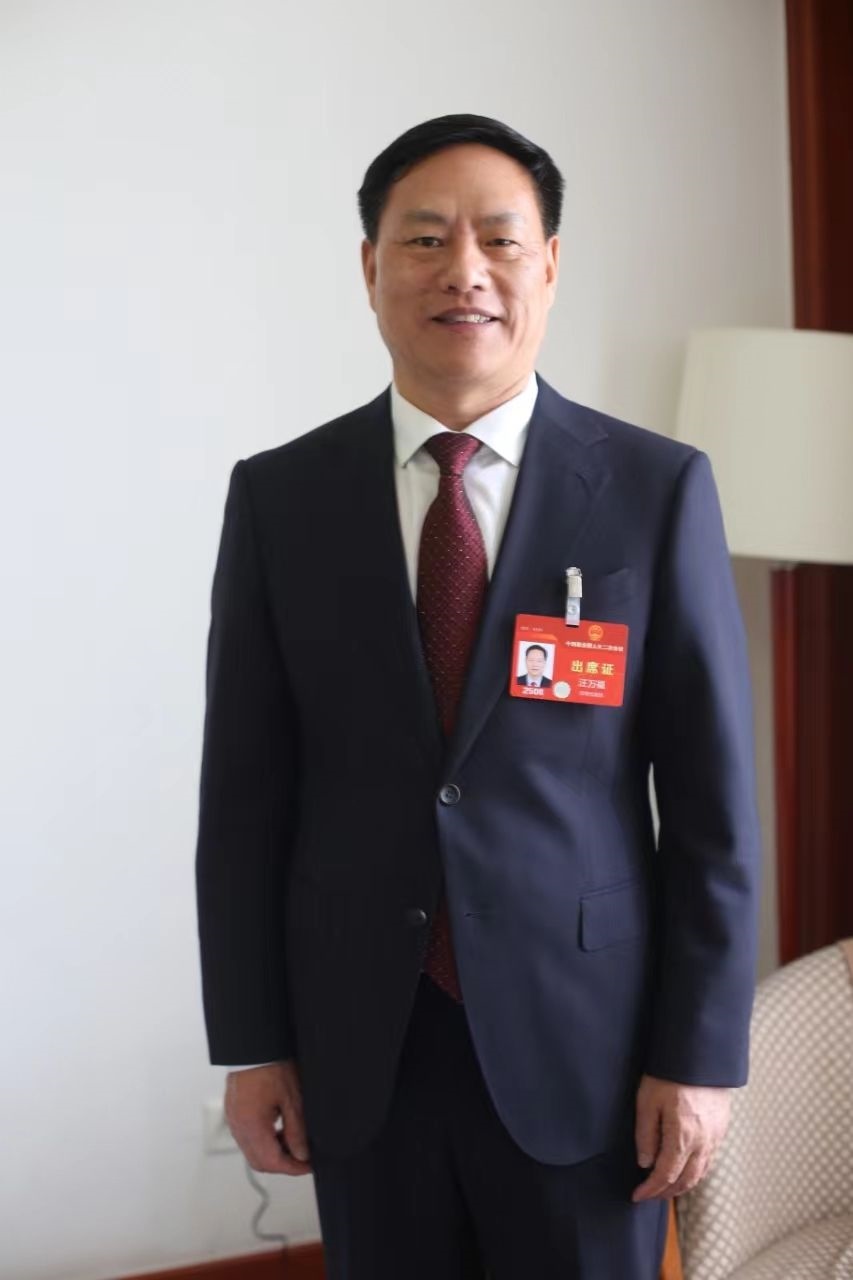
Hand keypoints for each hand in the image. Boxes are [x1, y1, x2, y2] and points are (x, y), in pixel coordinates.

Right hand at [224, 1060, 311, 1174]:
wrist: (253, 1046)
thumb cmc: (271, 1066)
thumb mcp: (291, 1099)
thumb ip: (296, 1130)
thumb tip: (301, 1154)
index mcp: (252, 1126)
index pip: (272, 1162)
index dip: (292, 1169)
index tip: (307, 1166)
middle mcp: (238, 1127)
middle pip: (258, 1163)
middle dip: (281, 1164)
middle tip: (301, 1157)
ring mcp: (233, 1120)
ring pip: (251, 1152)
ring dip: (271, 1153)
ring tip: (292, 1140)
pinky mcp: (233, 1112)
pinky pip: (246, 1137)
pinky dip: (262, 1141)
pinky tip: (277, 1129)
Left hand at [632, 1074, 730, 1201]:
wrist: (699, 1055)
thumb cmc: (669, 1074)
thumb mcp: (647, 1101)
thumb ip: (645, 1135)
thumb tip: (644, 1163)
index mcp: (683, 1136)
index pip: (666, 1175)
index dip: (650, 1189)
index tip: (637, 1196)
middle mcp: (703, 1142)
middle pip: (686, 1180)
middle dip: (666, 1193)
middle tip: (649, 1196)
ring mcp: (715, 1136)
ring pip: (701, 1173)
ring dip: (683, 1185)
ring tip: (665, 1188)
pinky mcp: (721, 1128)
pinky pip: (710, 1160)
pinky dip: (697, 1172)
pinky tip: (686, 1170)